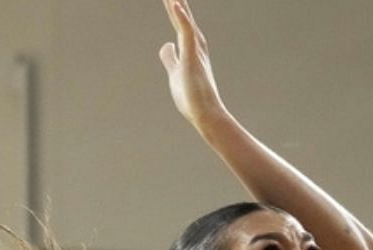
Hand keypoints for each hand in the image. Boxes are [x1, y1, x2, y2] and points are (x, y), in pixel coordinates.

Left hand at [158, 0, 228, 130]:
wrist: (206, 115)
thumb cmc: (193, 98)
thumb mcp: (175, 73)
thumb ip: (170, 57)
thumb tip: (166, 45)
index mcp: (191, 51)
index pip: (181, 24)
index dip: (176, 9)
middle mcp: (196, 48)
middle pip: (184, 19)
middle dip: (178, 2)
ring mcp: (195, 52)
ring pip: (185, 22)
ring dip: (179, 4)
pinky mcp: (192, 58)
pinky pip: (186, 34)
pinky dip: (181, 19)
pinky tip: (175, 5)